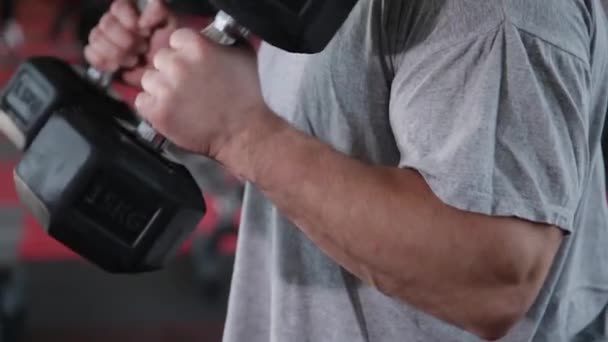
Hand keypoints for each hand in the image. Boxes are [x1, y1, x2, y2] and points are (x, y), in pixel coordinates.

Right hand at [84, 0, 177, 86]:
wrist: (164, 76)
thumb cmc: (168, 48)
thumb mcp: (170, 26)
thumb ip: (158, 12)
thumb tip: (141, 20)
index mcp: (131, 12)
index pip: (118, 7)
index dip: (127, 18)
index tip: (143, 31)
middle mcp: (116, 23)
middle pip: (106, 24)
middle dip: (125, 40)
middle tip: (142, 49)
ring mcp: (106, 39)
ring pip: (96, 37)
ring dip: (115, 52)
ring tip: (133, 60)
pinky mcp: (101, 56)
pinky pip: (89, 52)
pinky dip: (102, 60)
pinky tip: (116, 66)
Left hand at [134, 28, 273, 160]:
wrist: (244, 132)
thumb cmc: (249, 96)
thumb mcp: (244, 56)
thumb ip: (223, 41)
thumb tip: (212, 36)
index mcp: (197, 47)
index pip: (176, 38)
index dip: (184, 51)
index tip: (193, 63)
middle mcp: (178, 64)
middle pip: (161, 58)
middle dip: (172, 70)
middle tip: (188, 85)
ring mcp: (165, 89)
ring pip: (149, 80)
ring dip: (161, 88)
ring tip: (180, 101)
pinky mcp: (157, 111)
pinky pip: (142, 101)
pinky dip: (153, 106)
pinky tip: (171, 111)